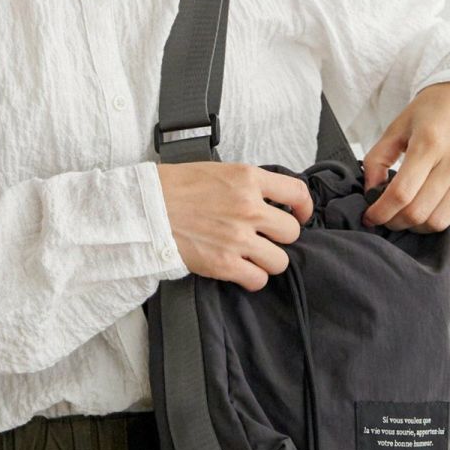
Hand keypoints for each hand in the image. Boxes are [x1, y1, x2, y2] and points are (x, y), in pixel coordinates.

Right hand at [156, 161, 313, 291]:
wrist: (145, 208)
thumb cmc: (175, 187)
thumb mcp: (219, 171)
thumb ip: (248, 184)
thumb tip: (270, 199)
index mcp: (248, 179)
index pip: (297, 193)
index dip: (304, 208)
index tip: (300, 215)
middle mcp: (248, 208)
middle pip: (291, 232)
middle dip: (280, 237)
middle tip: (266, 237)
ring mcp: (238, 238)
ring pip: (280, 260)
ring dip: (268, 260)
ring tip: (253, 256)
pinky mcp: (224, 264)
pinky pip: (258, 279)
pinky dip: (252, 278)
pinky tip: (242, 270)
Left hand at [360, 81, 449, 235]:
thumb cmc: (437, 108)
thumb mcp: (399, 125)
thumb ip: (378, 158)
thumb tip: (370, 191)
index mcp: (429, 143)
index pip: (401, 194)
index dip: (381, 212)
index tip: (371, 217)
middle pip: (419, 213)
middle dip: (395, 222)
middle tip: (388, 218)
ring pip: (441, 222)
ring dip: (418, 228)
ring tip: (409, 218)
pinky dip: (446, 229)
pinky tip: (433, 218)